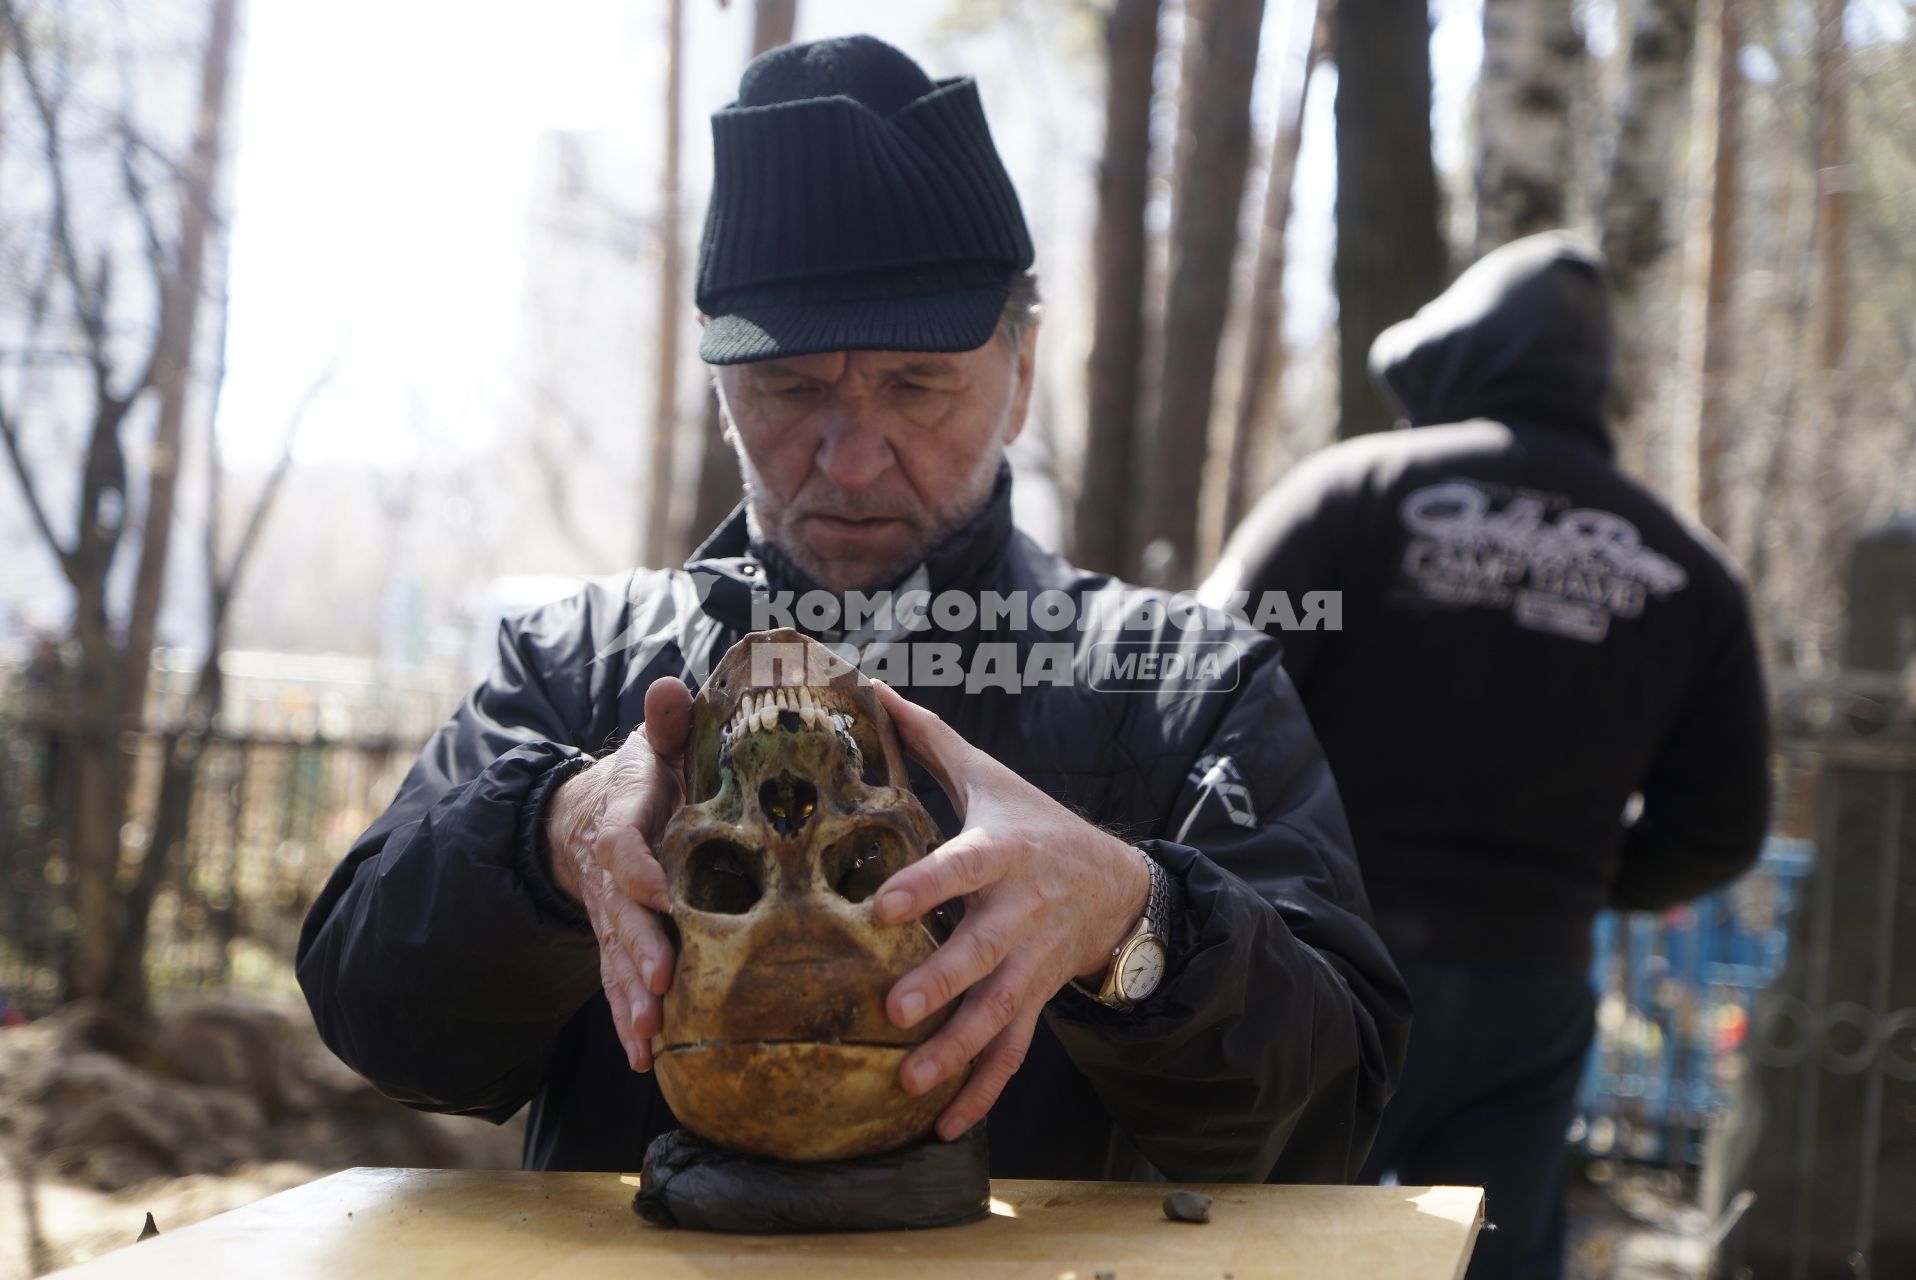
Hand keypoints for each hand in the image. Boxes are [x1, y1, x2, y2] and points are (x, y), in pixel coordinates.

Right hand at [547, 676, 691, 1072]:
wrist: (590, 814)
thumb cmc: (647, 777)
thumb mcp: (655, 743)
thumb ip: (667, 721)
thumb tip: (670, 686)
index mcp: (625, 817)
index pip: (623, 841)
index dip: (637, 864)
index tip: (659, 886)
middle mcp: (612, 874)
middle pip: (620, 914)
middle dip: (640, 949)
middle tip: (663, 982)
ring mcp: (610, 914)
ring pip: (617, 958)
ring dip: (632, 997)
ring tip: (651, 1034)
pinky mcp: (617, 943)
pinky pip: (618, 984)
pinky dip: (627, 1021)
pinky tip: (644, 1057)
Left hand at [869, 680, 1150, 1141]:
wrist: (1118, 884)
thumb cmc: (1035, 824)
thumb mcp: (991, 780)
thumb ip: (928, 741)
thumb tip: (866, 686)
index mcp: (1002, 854)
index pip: (962, 867)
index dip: (926, 886)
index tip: (881, 906)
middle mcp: (1019, 914)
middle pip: (982, 953)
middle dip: (943, 984)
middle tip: (897, 1009)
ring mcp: (1031, 966)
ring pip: (998, 1014)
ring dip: (957, 1051)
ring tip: (911, 1082)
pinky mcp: (1036, 1002)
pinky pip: (1013, 1054)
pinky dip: (982, 1092)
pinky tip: (945, 1126)